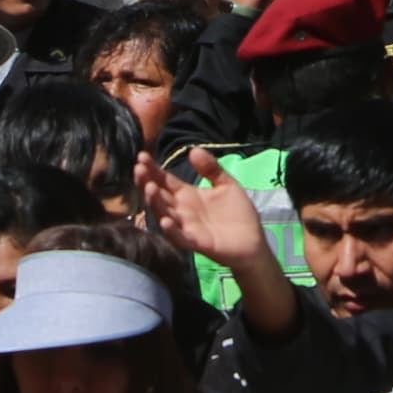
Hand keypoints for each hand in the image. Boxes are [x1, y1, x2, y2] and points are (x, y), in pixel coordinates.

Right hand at [140, 144, 271, 267]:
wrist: (253, 242)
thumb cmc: (238, 213)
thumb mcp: (227, 184)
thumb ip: (211, 168)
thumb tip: (193, 150)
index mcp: (187, 195)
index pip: (165, 180)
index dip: (153, 169)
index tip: (142, 155)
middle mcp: (182, 210)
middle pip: (159, 195)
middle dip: (147, 182)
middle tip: (139, 168)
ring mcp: (187, 227)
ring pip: (164, 214)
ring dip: (155, 203)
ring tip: (149, 187)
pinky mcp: (196, 242)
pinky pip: (180, 237)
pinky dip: (171, 230)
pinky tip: (165, 220)